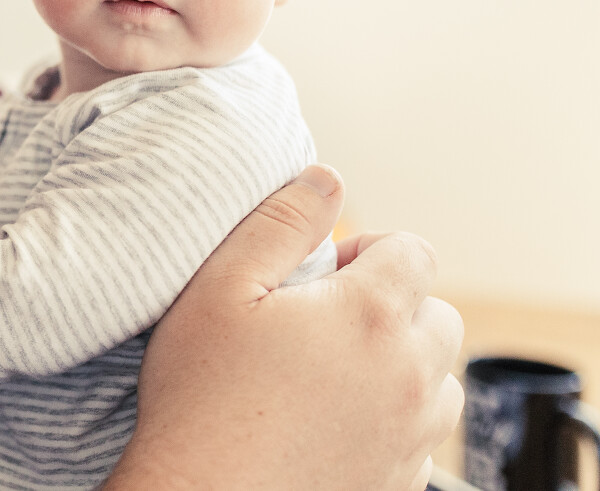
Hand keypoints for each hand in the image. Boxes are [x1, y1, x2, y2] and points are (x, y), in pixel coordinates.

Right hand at [106, 165, 462, 490]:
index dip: (370, 248)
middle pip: (438, 314)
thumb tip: (325, 178)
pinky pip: (421, 434)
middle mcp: (408, 375)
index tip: (322, 271)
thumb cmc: (200, 397)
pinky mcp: (402, 481)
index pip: (415, 252)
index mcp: (369, 316)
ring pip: (438, 378)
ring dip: (399, 363)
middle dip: (392, 305)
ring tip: (329, 372)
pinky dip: (391, 417)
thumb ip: (279, 222)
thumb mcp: (219, 287)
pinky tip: (329, 418)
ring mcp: (412, 435)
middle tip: (322, 320)